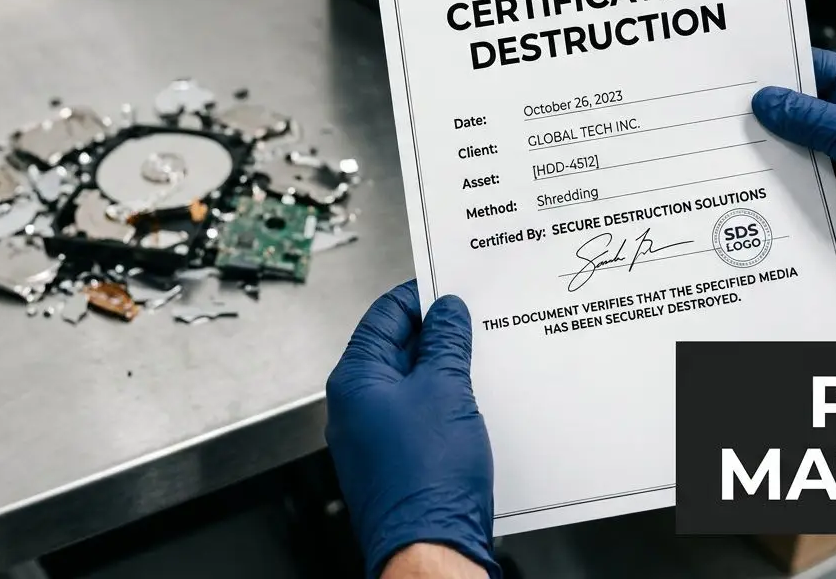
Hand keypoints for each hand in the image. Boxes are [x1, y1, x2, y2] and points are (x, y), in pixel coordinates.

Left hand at [325, 280, 498, 578]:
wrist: (430, 547)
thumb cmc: (427, 480)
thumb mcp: (446, 389)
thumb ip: (446, 342)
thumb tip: (447, 311)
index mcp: (354, 379)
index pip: (384, 315)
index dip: (420, 296)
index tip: (451, 288)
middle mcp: (354, 408)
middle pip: (396, 349)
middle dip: (437, 334)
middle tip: (474, 322)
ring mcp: (372, 437)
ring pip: (411, 385)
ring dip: (444, 370)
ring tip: (481, 361)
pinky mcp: (395, 462)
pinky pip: (418, 417)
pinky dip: (444, 403)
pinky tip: (474, 401)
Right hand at [751, 49, 835, 323]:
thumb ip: (810, 118)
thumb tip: (765, 100)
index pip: (813, 69)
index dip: (776, 71)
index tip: (736, 78)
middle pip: (796, 110)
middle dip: (763, 115)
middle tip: (720, 116)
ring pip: (792, 149)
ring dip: (766, 154)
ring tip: (725, 150)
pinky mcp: (835, 196)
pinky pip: (797, 185)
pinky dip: (776, 186)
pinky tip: (746, 185)